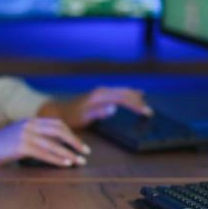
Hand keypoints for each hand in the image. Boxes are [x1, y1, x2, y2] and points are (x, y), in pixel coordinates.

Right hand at [0, 118, 89, 167]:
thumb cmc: (0, 147)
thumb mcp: (19, 137)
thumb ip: (34, 137)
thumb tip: (54, 146)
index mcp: (30, 121)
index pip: (57, 124)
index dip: (71, 134)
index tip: (81, 145)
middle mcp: (29, 124)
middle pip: (59, 130)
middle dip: (75, 141)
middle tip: (85, 152)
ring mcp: (24, 134)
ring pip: (53, 142)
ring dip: (69, 153)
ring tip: (79, 161)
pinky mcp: (20, 146)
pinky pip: (44, 153)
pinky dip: (57, 158)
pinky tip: (65, 164)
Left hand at [37, 86, 151, 128]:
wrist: (58, 111)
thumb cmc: (70, 116)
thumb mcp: (83, 117)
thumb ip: (98, 112)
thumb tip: (114, 108)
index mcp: (100, 95)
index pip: (123, 98)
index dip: (136, 105)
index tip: (146, 112)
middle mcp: (101, 91)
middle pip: (125, 93)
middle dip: (138, 100)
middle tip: (149, 111)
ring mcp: (100, 92)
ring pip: (122, 91)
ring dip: (134, 96)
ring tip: (144, 101)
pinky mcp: (99, 95)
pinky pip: (117, 93)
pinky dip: (127, 94)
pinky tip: (132, 95)